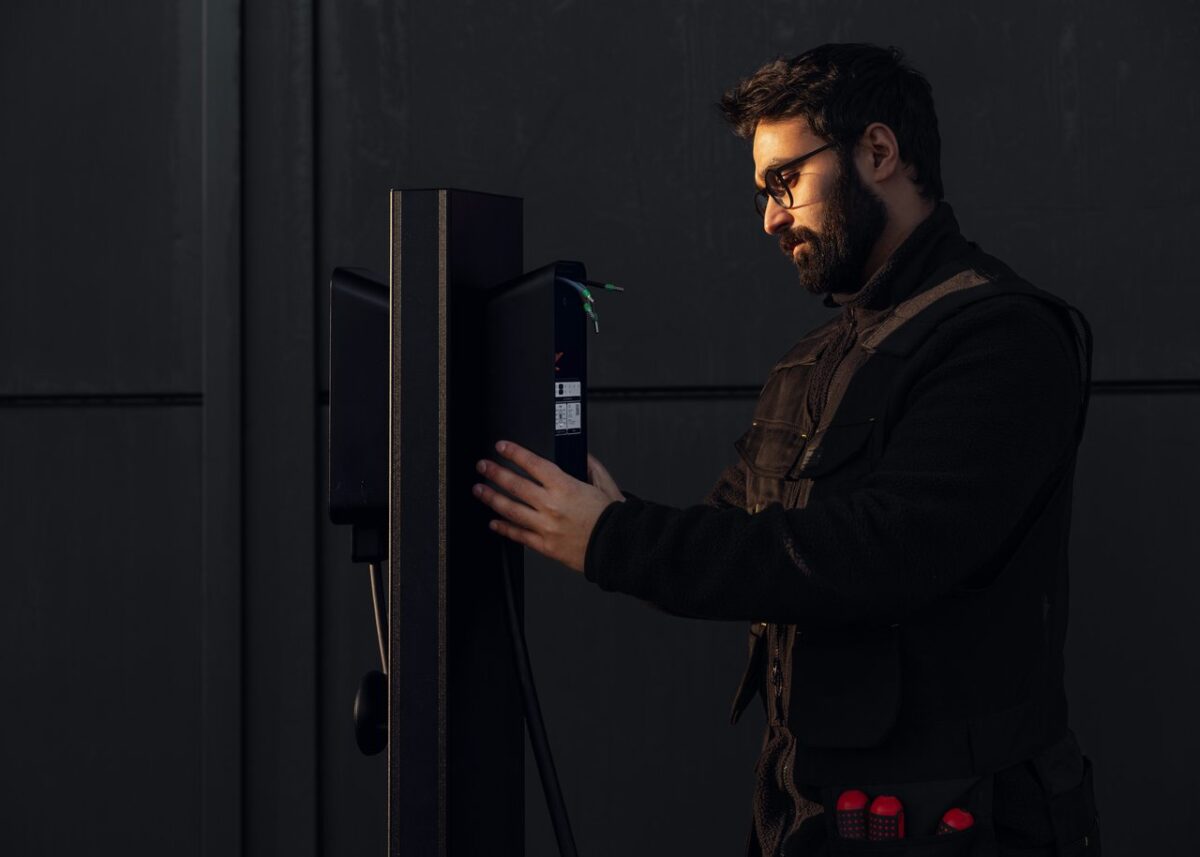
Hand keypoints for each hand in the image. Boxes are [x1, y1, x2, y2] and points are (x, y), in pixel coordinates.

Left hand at [472, 441, 621, 573]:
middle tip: (483, 466)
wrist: (619, 548)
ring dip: (492, 498)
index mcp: (566, 487)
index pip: (533, 464)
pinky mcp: (545, 546)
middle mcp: (551, 505)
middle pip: (515, 485)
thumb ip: (591, 466)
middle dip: (495, 473)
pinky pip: (519, 536)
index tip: (502, 447)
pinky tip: (494, 522)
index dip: (515, 453)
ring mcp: (545, 527)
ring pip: (511, 510)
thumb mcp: (606, 485)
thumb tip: (580, 454)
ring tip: (479, 490)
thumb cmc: (614, 518)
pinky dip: (504, 528)